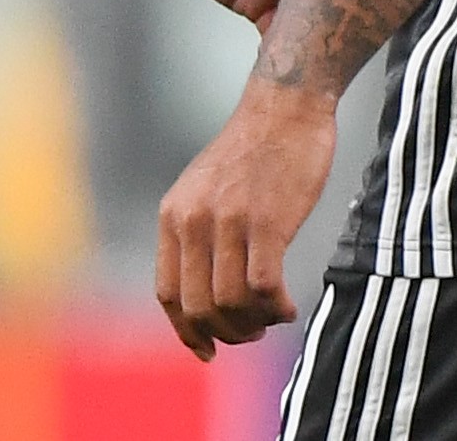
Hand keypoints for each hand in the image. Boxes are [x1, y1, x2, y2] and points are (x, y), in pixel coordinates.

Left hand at [156, 80, 335, 358]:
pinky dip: (277, 308)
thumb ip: (197, 234)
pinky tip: (289, 305)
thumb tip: (202, 297)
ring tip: (273, 315)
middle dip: (226, 333)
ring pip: (231, 303)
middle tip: (252, 332)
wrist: (285, 106)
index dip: (187, 332)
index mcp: (173, 215)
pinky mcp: (267, 221)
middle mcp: (193, 220)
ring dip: (254, 323)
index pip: (167, 295)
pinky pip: (264, 288)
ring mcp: (229, 220)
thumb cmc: (253, 152)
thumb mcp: (204, 189)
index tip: (208, 350)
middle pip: (198, 307)